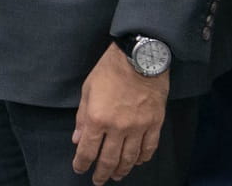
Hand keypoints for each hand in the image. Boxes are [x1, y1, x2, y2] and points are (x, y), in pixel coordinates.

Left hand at [72, 42, 168, 182]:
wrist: (140, 57)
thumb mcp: (88, 89)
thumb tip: (77, 139)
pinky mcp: (154, 124)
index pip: (87, 150)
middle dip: (101, 173)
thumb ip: (82, 117)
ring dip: (122, 169)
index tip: (79, 169)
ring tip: (117, 175)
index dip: (81, 163)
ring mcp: (138, 127)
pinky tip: (137, 162)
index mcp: (97, 118)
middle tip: (98, 181)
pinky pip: (149, 148)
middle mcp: (117, 127)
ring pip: (129, 158)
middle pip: (108, 159)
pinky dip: (142, 158)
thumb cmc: (110, 69)